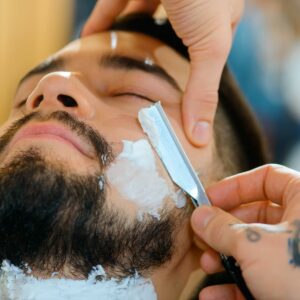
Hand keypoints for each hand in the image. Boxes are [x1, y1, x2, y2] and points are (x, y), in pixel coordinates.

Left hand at [82, 0, 243, 145]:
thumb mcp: (210, 45)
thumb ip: (203, 90)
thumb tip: (200, 138)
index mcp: (216, 21)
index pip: (203, 58)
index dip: (189, 81)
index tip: (173, 106)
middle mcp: (193, 5)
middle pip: (172, 40)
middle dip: (159, 62)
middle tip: (144, 91)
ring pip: (143, 20)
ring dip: (130, 41)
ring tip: (117, 68)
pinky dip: (105, 19)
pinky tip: (93, 38)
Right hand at [191, 164, 299, 299]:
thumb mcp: (255, 246)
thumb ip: (222, 227)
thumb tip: (200, 217)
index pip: (266, 178)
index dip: (234, 185)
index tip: (209, 198)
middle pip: (254, 215)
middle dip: (223, 227)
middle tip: (203, 234)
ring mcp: (297, 257)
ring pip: (254, 248)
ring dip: (224, 256)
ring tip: (207, 264)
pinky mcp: (291, 284)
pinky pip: (258, 277)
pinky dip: (233, 284)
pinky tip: (214, 294)